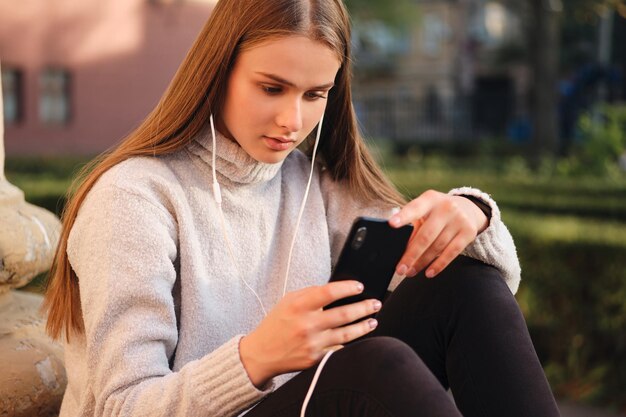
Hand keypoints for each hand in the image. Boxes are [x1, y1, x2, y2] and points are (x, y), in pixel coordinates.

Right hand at [239, 281, 380, 387]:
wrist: (262, 353)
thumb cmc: (276, 324)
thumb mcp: (288, 301)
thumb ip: (310, 293)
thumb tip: (336, 289)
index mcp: (299, 306)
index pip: (329, 292)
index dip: (348, 288)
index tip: (360, 286)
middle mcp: (306, 325)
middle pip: (344, 314)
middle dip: (364, 307)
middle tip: (375, 303)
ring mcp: (312, 343)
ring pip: (346, 334)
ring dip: (363, 326)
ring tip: (373, 320)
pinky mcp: (315, 359)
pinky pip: (338, 350)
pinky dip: (350, 344)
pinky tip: (360, 339)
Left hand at [389, 190, 487, 278]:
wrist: (468, 208)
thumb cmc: (438, 211)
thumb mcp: (426, 210)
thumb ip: (414, 225)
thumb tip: (402, 249)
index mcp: (430, 199)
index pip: (415, 208)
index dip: (404, 216)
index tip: (392, 223)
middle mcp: (446, 207)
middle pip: (426, 235)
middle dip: (411, 254)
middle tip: (401, 268)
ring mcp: (459, 220)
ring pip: (437, 247)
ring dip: (422, 262)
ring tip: (411, 271)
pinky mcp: (469, 233)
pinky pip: (452, 253)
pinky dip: (439, 265)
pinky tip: (429, 272)